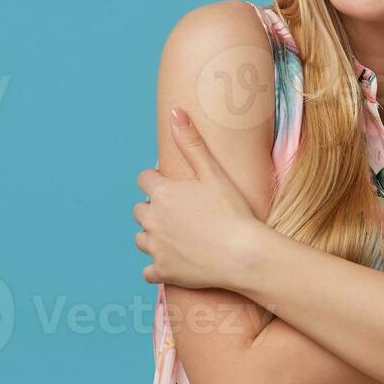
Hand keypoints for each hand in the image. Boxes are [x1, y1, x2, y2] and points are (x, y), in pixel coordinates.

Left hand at [133, 107, 265, 289]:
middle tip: (181, 213)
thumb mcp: (213, 172)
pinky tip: (174, 262)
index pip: (143, 180)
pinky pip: (147, 270)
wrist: (244, 255)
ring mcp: (155, 248)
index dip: (158, 181)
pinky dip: (157, 266)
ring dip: (153, 236)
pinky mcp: (162, 272)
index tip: (175, 188)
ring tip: (178, 236)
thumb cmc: (233, 212)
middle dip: (154, 208)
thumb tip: (175, 111)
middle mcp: (152, 220)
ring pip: (141, 238)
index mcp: (162, 193)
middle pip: (139, 209)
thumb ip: (191, 142)